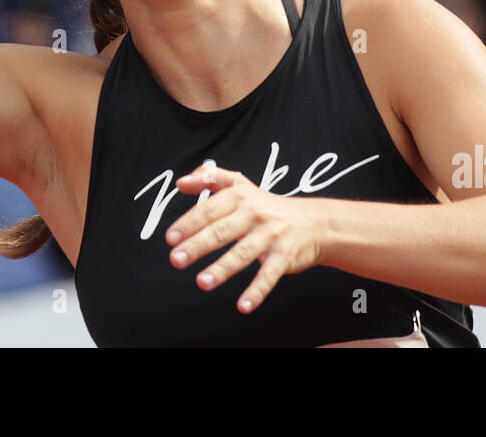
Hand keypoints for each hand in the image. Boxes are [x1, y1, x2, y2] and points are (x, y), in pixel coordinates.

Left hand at [166, 164, 325, 314]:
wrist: (314, 222)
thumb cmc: (267, 206)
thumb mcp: (241, 186)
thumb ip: (210, 178)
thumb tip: (181, 183)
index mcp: (240, 197)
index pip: (210, 209)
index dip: (189, 222)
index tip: (171, 237)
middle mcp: (254, 214)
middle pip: (222, 230)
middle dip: (197, 245)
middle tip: (176, 259)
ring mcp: (270, 236)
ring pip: (242, 254)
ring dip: (222, 269)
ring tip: (202, 282)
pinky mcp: (285, 256)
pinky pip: (268, 275)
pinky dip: (257, 291)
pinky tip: (243, 306)